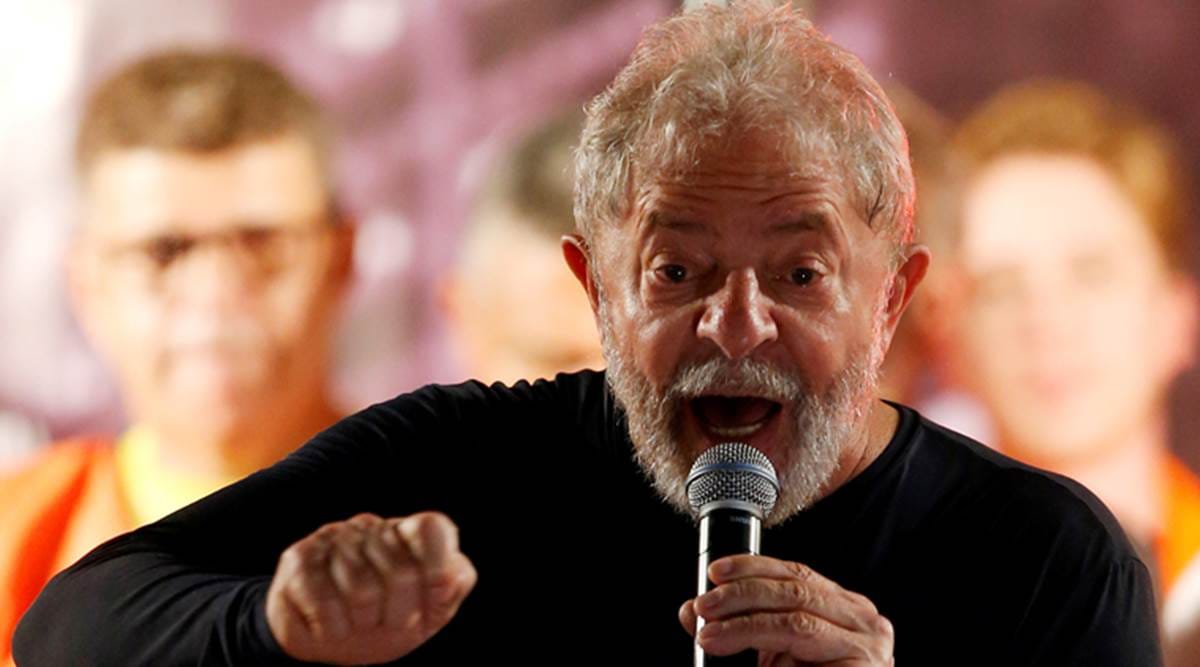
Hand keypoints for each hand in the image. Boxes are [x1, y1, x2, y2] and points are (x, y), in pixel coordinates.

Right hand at [265, 512, 476, 664]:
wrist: (332, 637)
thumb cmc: (392, 617)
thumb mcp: (433, 608)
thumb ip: (455, 583)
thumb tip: (447, 578)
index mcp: (409, 533)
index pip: (431, 528)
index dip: (438, 570)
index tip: (436, 600)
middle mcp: (371, 527)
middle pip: (400, 572)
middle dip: (401, 614)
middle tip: (390, 623)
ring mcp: (333, 538)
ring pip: (360, 589)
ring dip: (364, 623)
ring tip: (359, 624)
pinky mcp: (298, 558)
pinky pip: (321, 599)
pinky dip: (332, 627)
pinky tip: (331, 626)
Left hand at [679, 555, 893, 666]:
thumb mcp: (767, 651)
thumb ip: (736, 626)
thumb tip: (692, 610)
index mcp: (840, 606)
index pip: (794, 573)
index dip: (752, 567)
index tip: (715, 573)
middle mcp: (859, 617)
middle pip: (793, 589)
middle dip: (741, 594)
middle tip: (704, 607)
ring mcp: (867, 641)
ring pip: (795, 616)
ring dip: (744, 622)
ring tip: (711, 634)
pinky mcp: (864, 663)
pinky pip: (803, 639)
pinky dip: (765, 642)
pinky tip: (741, 649)